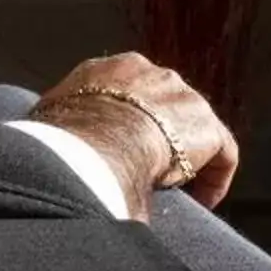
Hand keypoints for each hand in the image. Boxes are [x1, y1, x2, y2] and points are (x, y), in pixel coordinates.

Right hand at [32, 52, 239, 216]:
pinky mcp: (208, 126)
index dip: (130, 120)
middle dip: (159, 133)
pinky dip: (213, 178)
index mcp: (114, 68)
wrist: (97, 139)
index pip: (131, 90)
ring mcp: (185, 96)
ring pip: (192, 127)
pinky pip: (221, 153)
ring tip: (173, 185)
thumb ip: (61, 122)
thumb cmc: (65, 133)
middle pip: (165, 104)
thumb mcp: (51, 119)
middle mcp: (154, 73)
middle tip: (149, 166)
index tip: (124, 145)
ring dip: (185, 155)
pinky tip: (202, 201)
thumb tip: (49, 146)